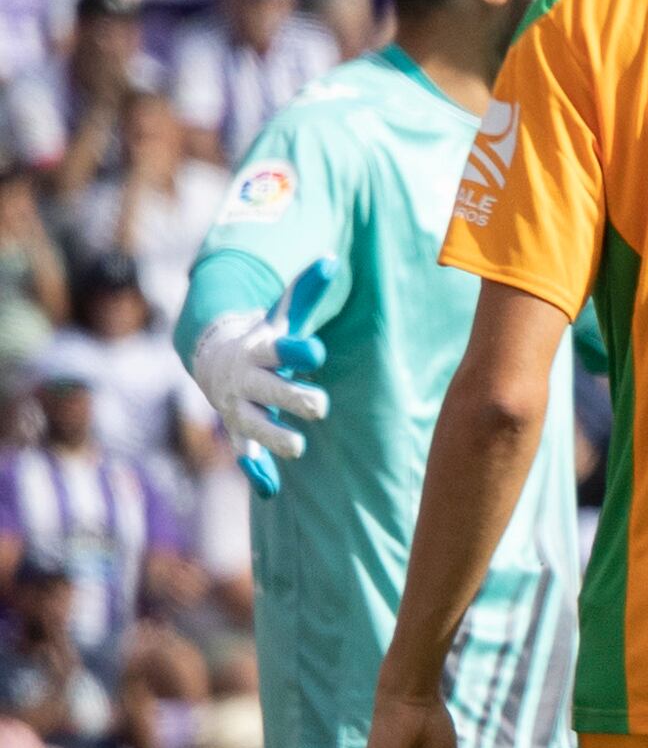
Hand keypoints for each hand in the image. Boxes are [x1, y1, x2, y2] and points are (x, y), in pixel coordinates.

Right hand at [190, 260, 329, 492]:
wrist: (214, 356)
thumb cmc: (263, 335)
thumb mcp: (283, 313)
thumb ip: (307, 290)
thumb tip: (334, 259)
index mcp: (258, 350)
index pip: (278, 349)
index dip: (296, 350)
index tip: (316, 351)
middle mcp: (246, 381)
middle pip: (269, 392)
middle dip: (292, 398)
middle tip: (318, 404)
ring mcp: (239, 408)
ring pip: (255, 427)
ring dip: (276, 437)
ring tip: (299, 446)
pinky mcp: (241, 432)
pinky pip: (246, 454)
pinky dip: (256, 470)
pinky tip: (269, 489)